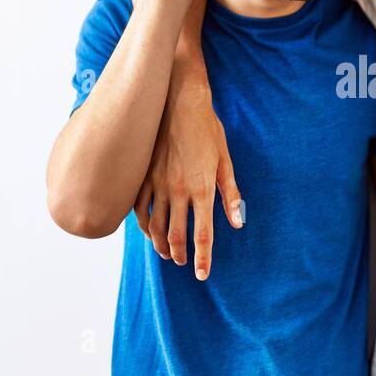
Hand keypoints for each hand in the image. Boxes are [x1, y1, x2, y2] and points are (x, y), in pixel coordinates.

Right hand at [132, 78, 242, 279]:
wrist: (177, 100)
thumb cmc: (206, 128)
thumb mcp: (225, 159)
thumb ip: (230, 193)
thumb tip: (237, 223)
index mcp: (202, 188)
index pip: (202, 234)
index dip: (202, 258)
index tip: (201, 274)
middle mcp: (178, 190)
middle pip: (176, 235)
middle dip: (180, 255)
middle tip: (182, 264)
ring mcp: (157, 183)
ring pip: (155, 226)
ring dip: (161, 244)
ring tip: (166, 253)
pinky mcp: (142, 175)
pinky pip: (139, 208)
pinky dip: (143, 225)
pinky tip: (148, 231)